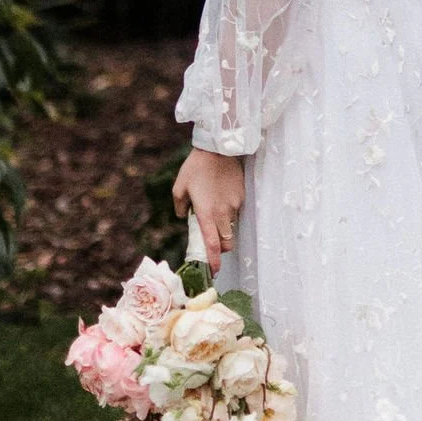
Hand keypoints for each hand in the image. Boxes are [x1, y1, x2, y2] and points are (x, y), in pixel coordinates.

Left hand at [172, 148, 245, 267]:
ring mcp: (235, 206)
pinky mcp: (242, 197)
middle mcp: (223, 214)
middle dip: (221, 249)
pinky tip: (221, 195)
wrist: (219, 149)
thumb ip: (180, 207)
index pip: (213, 245)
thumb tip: (185, 217)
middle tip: (212, 243)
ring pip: (231, 227)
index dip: (214, 261)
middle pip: (227, 243)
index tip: (213, 271)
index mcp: (206, 214)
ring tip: (213, 209)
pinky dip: (228, 211)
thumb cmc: (195, 168)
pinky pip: (235, 211)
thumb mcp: (179, 187)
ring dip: (223, 228)